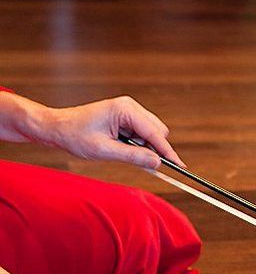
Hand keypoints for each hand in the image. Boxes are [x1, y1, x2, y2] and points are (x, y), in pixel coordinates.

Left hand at [47, 96, 183, 168]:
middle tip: (140, 162)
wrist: (57, 127)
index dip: (167, 152)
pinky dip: (138, 143)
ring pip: (151, 132)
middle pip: (158, 131)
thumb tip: (157, 163)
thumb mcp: (104, 151)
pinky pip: (142, 132)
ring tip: (120, 151)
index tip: (180, 166)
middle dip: (153, 148)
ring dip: (144, 146)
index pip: (155, 133)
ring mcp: (129, 110)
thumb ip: (133, 157)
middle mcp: (130, 106)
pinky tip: (121, 147)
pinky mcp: (126, 116)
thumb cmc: (75, 135)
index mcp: (125, 110)